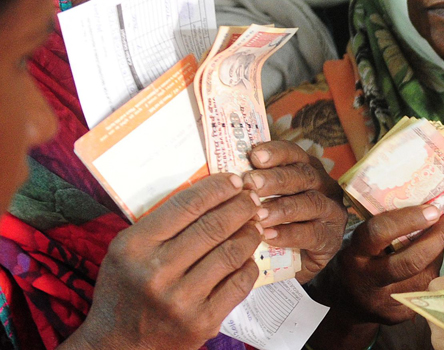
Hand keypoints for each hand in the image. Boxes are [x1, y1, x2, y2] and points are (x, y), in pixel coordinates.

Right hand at [71, 174, 262, 349]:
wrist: (118, 345)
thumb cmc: (125, 290)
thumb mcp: (126, 251)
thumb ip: (161, 225)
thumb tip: (210, 193)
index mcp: (134, 247)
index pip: (186, 205)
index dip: (217, 188)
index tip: (235, 180)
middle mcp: (157, 273)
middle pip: (214, 226)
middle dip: (241, 207)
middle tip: (252, 199)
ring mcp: (181, 300)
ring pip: (231, 253)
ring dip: (250, 233)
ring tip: (255, 224)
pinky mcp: (202, 321)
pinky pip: (239, 283)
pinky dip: (248, 265)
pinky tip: (247, 257)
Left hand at [245, 140, 347, 283]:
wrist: (294, 262)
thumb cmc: (274, 224)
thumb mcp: (266, 201)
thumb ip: (253, 188)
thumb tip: (225, 176)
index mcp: (306, 169)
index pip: (294, 153)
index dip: (276, 152)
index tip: (254, 156)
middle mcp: (324, 185)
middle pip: (303, 175)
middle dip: (275, 179)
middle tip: (250, 184)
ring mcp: (331, 211)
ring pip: (311, 202)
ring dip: (282, 207)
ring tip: (257, 215)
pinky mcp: (332, 238)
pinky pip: (312, 234)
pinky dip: (288, 234)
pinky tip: (267, 236)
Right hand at [314, 205, 443, 324]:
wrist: (350, 304)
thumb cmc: (360, 260)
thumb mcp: (361, 242)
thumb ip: (385, 227)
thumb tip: (428, 207)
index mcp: (355, 255)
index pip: (379, 233)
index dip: (408, 220)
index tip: (433, 209)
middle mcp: (367, 280)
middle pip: (410, 261)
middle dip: (437, 238)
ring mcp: (384, 301)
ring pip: (424, 275)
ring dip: (437, 254)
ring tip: (440, 237)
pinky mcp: (398, 315)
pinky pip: (425, 288)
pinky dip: (432, 271)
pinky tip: (430, 261)